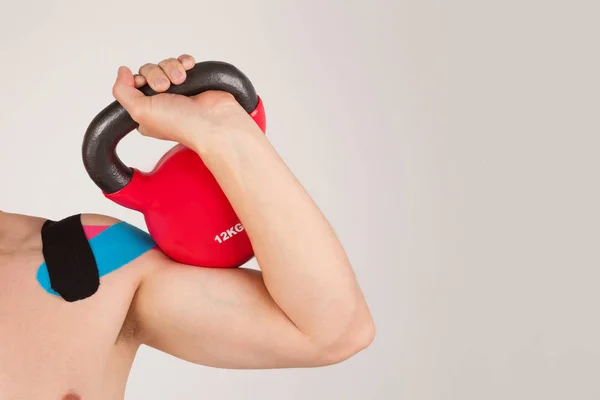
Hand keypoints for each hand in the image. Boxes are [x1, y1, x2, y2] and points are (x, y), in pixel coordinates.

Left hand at [112, 54, 258, 151]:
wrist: (214, 122)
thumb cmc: (182, 125)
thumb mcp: (139, 111)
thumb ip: (122, 91)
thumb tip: (122, 71)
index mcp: (146, 111)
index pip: (132, 84)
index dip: (137, 79)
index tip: (144, 85)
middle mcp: (161, 101)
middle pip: (148, 71)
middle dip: (156, 75)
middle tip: (165, 88)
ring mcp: (178, 90)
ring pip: (165, 65)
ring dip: (172, 69)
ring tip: (181, 81)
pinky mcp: (193, 81)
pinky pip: (182, 62)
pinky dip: (184, 62)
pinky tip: (189, 69)